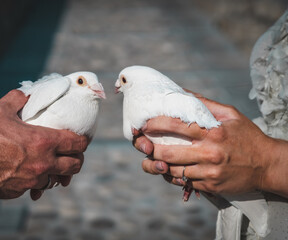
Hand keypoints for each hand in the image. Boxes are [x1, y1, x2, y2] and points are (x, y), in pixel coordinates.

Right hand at [0, 90, 88, 199]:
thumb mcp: (1, 109)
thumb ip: (17, 99)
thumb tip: (25, 94)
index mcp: (45, 141)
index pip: (78, 143)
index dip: (83, 141)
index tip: (82, 139)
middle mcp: (44, 163)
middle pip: (74, 166)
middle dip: (76, 160)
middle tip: (72, 154)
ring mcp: (33, 180)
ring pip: (55, 179)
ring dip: (55, 172)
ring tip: (50, 165)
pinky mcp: (20, 190)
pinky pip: (34, 187)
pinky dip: (35, 181)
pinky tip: (28, 175)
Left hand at [133, 96, 287, 197]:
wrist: (267, 164)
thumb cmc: (247, 136)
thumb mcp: (230, 114)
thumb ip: (204, 103)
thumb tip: (181, 91)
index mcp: (213, 132)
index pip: (176, 126)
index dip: (155, 124)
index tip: (144, 124)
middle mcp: (209, 153)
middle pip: (168, 153)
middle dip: (149, 149)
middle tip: (141, 143)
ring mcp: (209, 172)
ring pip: (173, 171)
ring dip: (157, 165)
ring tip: (148, 158)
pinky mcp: (210, 186)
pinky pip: (184, 182)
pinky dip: (172, 176)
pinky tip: (167, 169)